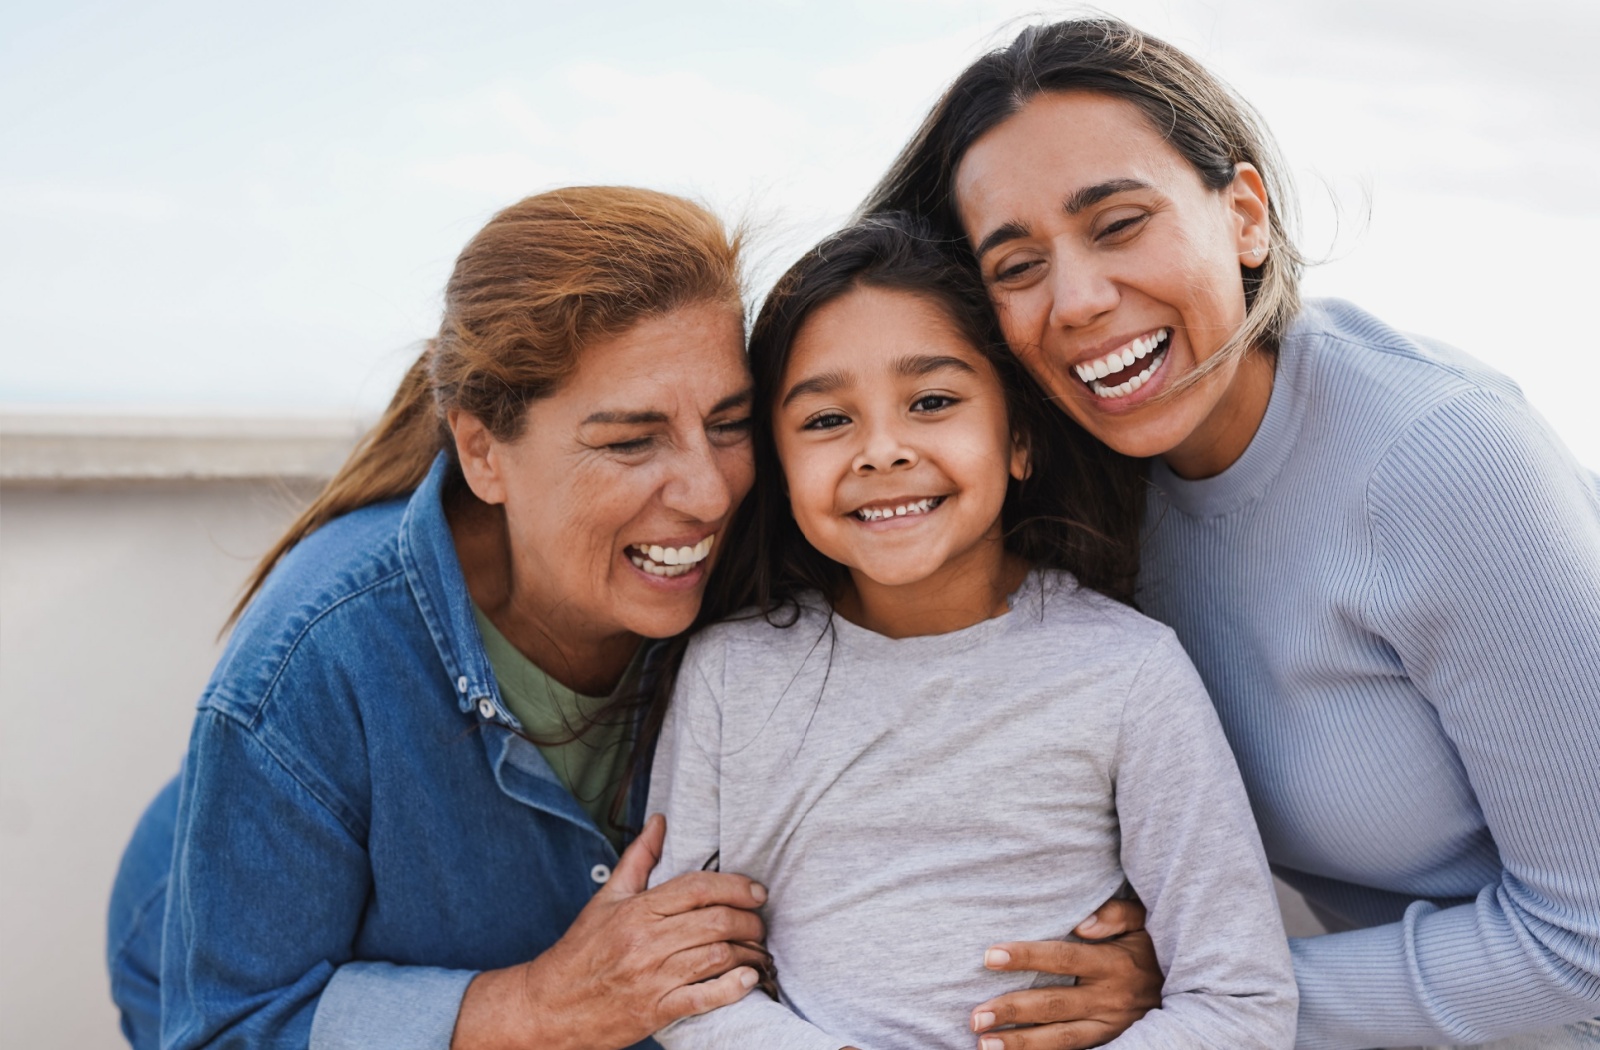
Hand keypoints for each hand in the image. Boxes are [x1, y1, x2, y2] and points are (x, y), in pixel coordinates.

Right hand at [452, 814, 768, 1049]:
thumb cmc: (581, 951)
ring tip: (758, 951)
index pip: (698, 888)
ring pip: (717, 956)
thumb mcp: (606, 899)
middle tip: (760, 924)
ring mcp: (653, 977)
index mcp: (637, 910)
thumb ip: (638, 859)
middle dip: (750, 922)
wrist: (550, 1006)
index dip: (736, 886)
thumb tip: (659, 821)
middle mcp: (647, 941)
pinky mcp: (656, 1010)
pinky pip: (704, 998)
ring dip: (748, 953)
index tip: (758, 892)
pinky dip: (732, 989)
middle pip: (715, 921)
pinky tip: (747, 980)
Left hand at [969, 898, 1159, 1049]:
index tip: (990, 955)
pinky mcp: (1107, 1043)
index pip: (1061, 958)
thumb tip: (1081, 922)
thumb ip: (1114, 915)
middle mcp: (1108, 998)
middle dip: (1012, 1011)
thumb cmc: (1150, 949)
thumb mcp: (1142, 923)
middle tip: (976, 1016)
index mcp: (1111, 963)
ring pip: (1060, 1039)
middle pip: (1052, 1005)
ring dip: (1021, 1044)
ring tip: (985, 1045)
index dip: (1025, 957)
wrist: (1187, 990)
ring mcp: (1108, 1027)